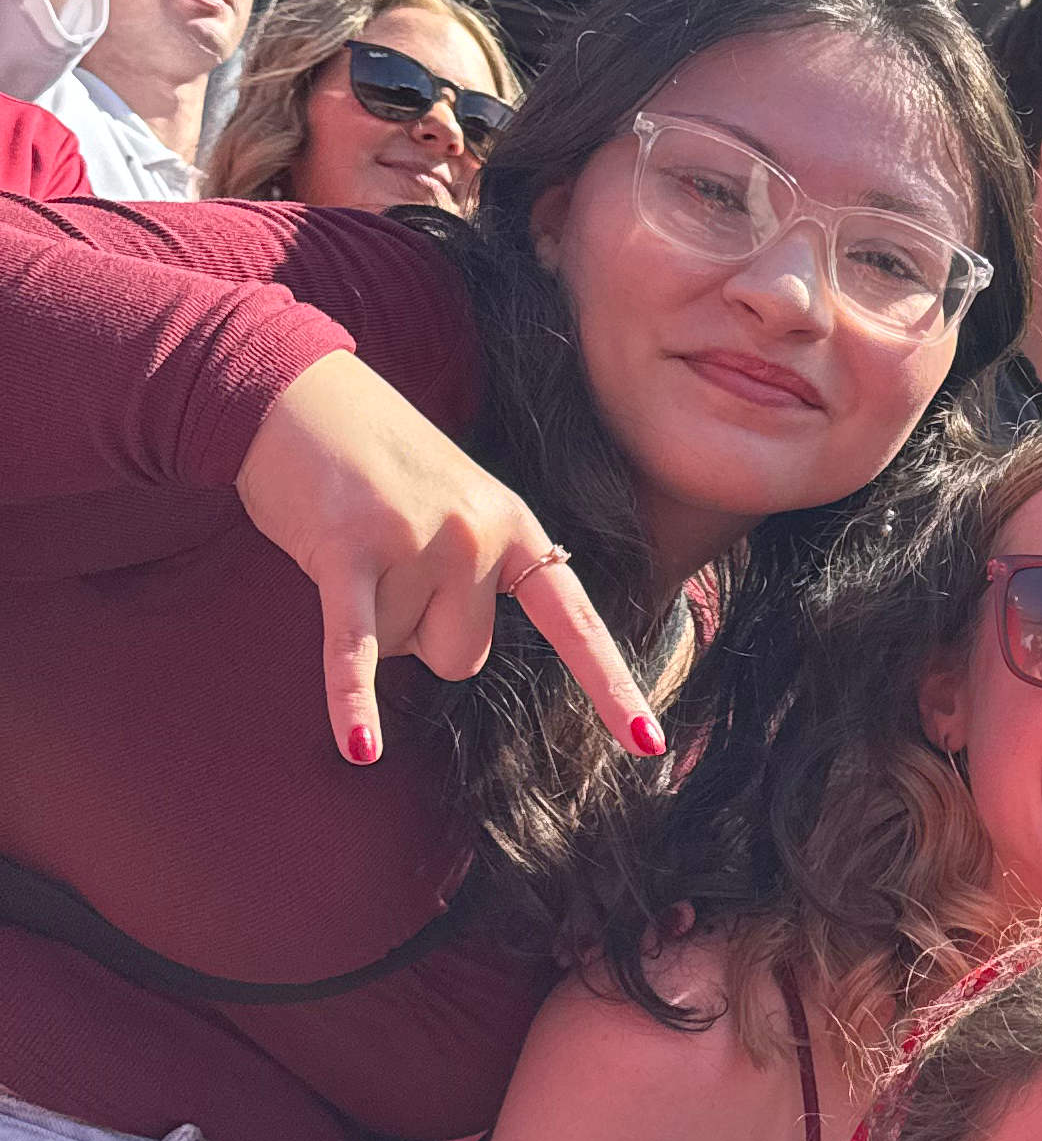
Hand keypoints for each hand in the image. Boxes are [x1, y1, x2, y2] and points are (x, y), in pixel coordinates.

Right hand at [236, 350, 661, 766]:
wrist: (296, 390)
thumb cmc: (379, 463)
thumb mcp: (459, 505)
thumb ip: (480, 575)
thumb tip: (457, 654)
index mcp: (516, 528)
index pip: (576, 625)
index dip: (611, 688)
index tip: (645, 743)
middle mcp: (478, 536)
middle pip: (462, 658)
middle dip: (419, 632)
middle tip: (389, 559)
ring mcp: (416, 541)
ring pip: (402, 651)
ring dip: (370, 618)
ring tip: (351, 545)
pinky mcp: (346, 552)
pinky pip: (355, 649)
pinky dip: (352, 700)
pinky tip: (359, 750)